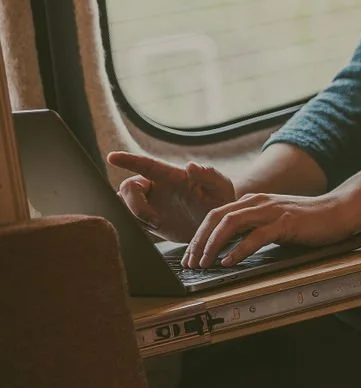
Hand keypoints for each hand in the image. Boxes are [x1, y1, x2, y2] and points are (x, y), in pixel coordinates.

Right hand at [108, 152, 234, 242]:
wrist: (218, 226)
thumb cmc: (221, 201)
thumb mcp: (221, 188)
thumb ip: (209, 175)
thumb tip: (190, 166)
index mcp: (172, 177)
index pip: (147, 165)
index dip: (129, 160)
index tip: (112, 157)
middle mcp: (157, 187)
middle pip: (128, 187)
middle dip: (134, 204)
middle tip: (156, 222)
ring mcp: (151, 204)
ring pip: (124, 203)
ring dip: (134, 216)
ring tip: (158, 225)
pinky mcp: (148, 221)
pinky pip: (129, 220)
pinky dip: (133, 226)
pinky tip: (151, 230)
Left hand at [181, 190, 351, 268]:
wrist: (337, 211)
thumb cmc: (306, 220)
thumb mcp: (273, 221)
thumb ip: (252, 229)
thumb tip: (228, 248)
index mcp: (252, 202)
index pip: (215, 215)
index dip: (199, 235)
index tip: (191, 255)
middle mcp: (257, 202)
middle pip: (216, 217)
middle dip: (199, 240)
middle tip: (191, 262)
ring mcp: (270, 211)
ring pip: (230, 224)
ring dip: (213, 245)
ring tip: (204, 263)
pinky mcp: (284, 222)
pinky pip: (255, 236)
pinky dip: (239, 250)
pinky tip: (229, 262)